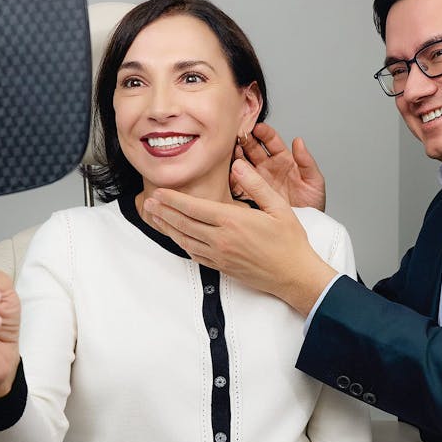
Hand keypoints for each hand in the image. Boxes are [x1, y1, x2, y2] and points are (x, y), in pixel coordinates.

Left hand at [145, 159, 336, 314]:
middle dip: (163, 211)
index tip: (159, 191)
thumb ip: (256, 184)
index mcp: (233, 221)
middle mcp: (221, 239)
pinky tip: (175, 236)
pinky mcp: (221, 266)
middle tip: (148, 201)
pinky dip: (180, 243)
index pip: (194, 207)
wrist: (294, 275)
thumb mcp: (279, 207)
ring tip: (153, 216)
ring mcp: (219, 255)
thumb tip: (238, 166)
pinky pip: (194, 254)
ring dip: (167, 227)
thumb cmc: (289, 242)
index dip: (173, 199)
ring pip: (185, 239)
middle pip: (184, 223)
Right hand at [233, 122, 325, 210]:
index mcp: (283, 159)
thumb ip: (307, 162)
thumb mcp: (314, 182)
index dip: (263, 132)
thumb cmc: (312, 204)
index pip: (271, 140)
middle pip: (252, 147)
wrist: (306, 227)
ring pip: (243, 162)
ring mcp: (257, 179)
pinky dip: (233, 177)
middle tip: (239, 135)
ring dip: (237, 155)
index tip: (257, 127)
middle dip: (245, 139)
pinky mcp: (250, 193)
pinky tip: (231, 173)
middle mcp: (268, 166)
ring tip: (233, 151)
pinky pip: (238, 183)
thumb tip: (299, 141)